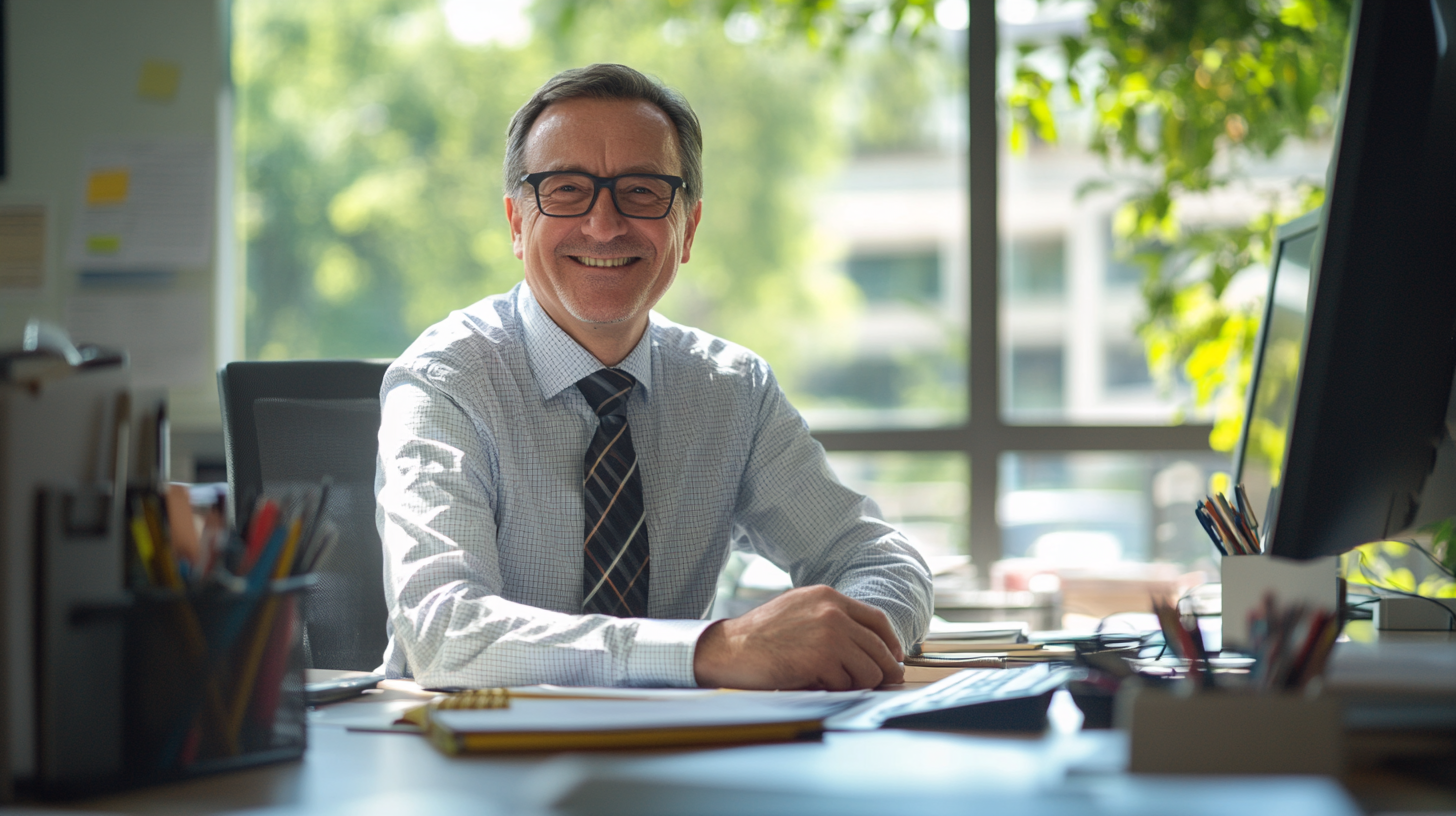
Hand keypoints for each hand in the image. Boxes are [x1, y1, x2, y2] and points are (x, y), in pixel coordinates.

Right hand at [693, 585, 904, 689]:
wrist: (730, 648)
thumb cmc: (761, 635)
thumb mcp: (799, 611)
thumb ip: (832, 619)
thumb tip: (868, 644)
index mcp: (828, 596)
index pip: (877, 619)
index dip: (890, 643)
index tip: (892, 658)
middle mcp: (832, 611)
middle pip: (880, 648)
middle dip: (883, 671)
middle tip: (880, 683)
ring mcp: (829, 634)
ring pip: (869, 670)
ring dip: (857, 683)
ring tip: (833, 682)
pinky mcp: (821, 659)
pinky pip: (847, 684)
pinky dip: (836, 690)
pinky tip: (816, 684)